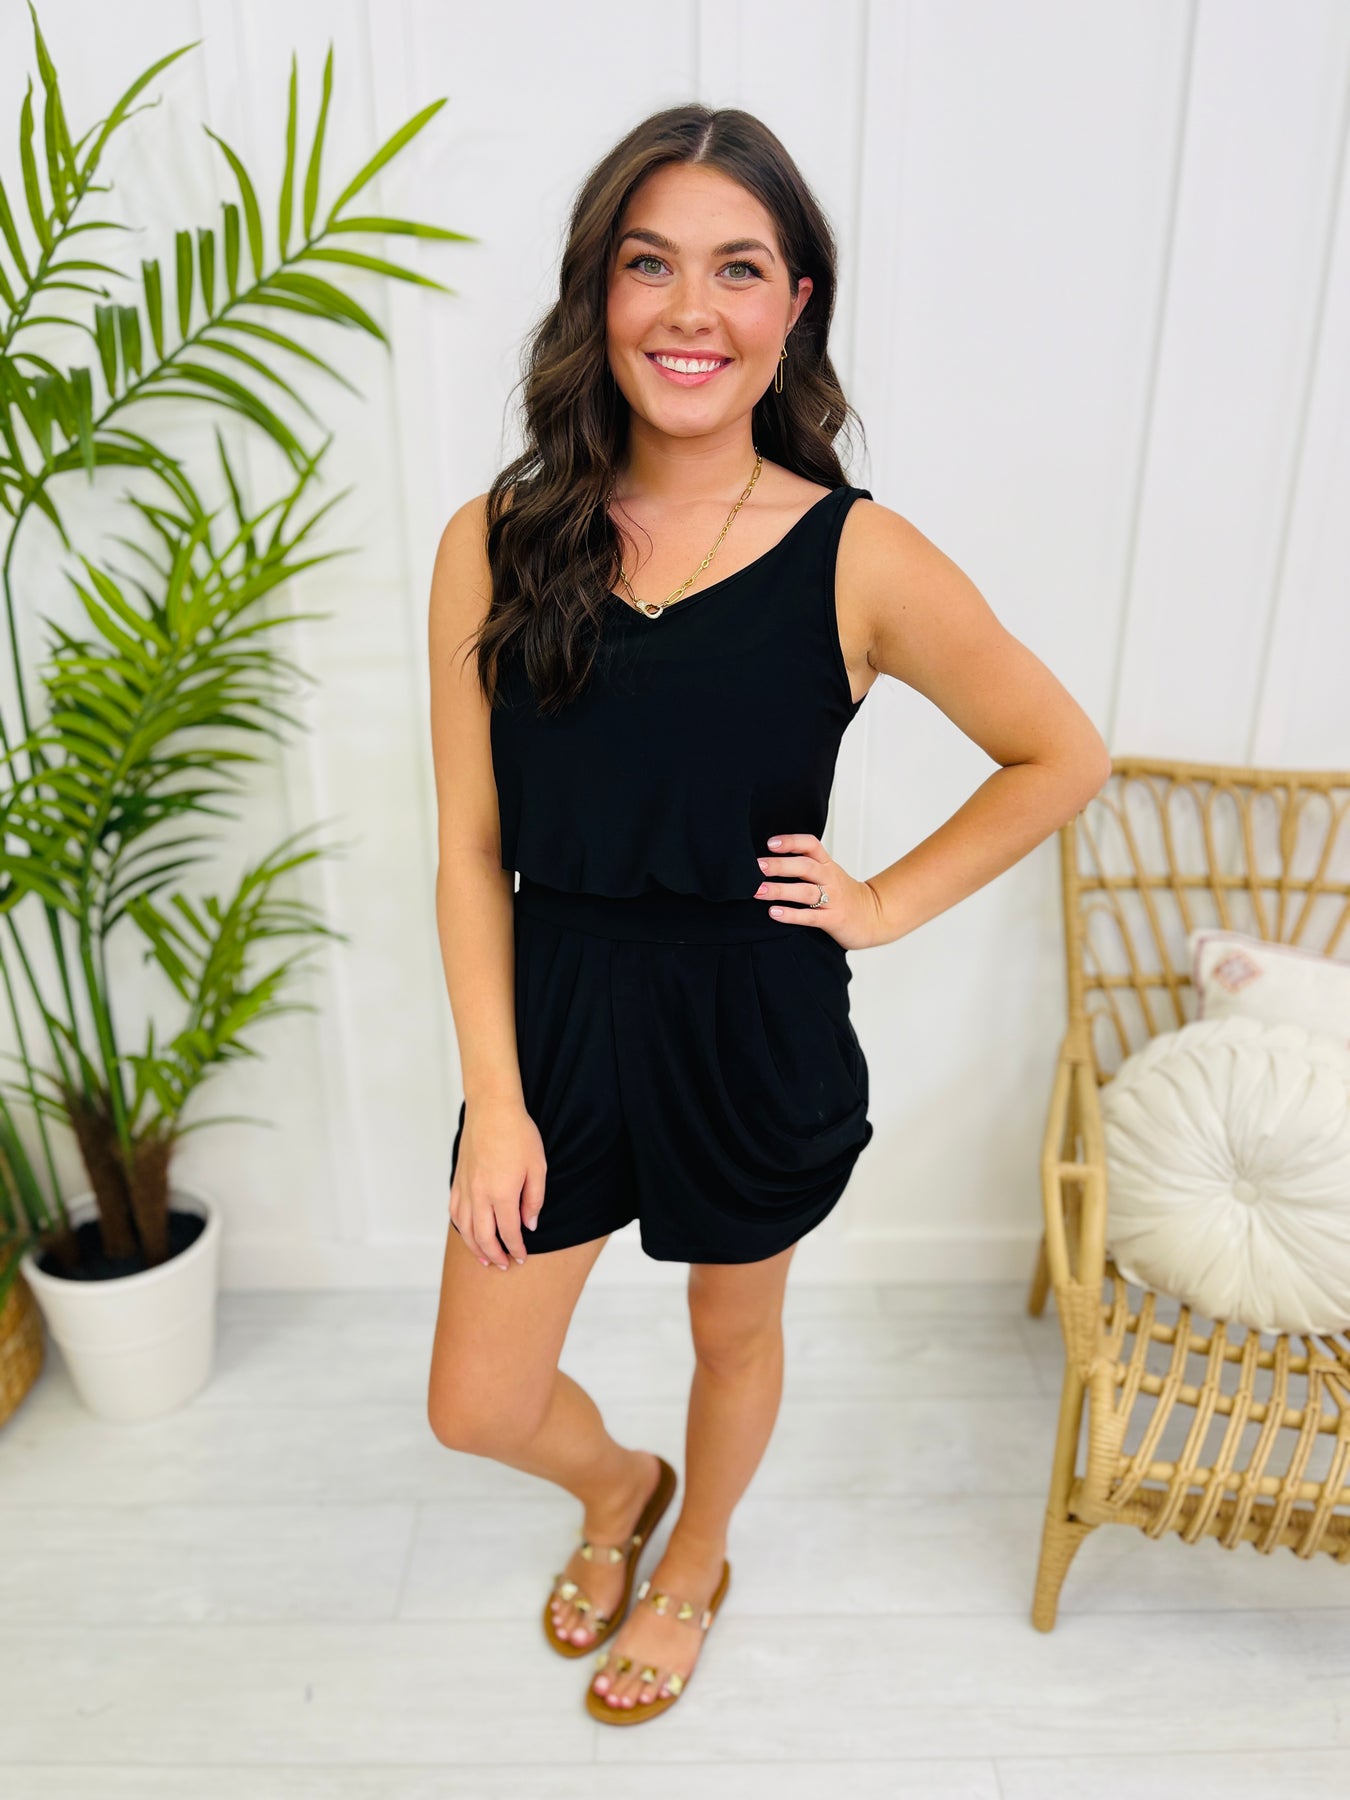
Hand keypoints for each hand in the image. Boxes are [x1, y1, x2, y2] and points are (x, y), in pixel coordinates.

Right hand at [449, 1095, 546, 1270]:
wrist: (492, 1108)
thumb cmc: (519, 1134)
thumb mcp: (538, 1167)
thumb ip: (534, 1200)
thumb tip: (529, 1225)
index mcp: (501, 1193)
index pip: (508, 1232)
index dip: (515, 1249)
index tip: (521, 1258)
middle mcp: (479, 1195)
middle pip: (483, 1236)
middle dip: (494, 1255)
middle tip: (503, 1265)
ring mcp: (465, 1187)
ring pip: (465, 1228)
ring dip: (474, 1247)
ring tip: (484, 1259)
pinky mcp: (458, 1179)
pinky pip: (455, 1211)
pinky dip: (461, 1227)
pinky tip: (468, 1232)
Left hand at [754, 832, 885, 950]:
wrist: (874, 917)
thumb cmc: (844, 895)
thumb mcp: (828, 874)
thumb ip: (805, 866)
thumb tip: (769, 860)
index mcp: (828, 864)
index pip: (811, 845)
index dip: (791, 842)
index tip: (770, 843)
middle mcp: (830, 878)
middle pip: (805, 866)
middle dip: (780, 865)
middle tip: (756, 867)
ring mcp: (833, 899)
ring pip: (805, 891)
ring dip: (780, 890)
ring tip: (759, 891)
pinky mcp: (833, 919)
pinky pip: (811, 916)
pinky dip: (792, 914)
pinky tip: (774, 913)